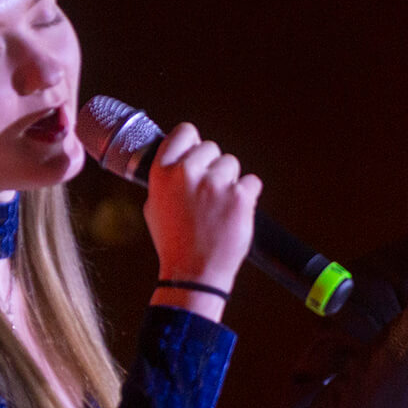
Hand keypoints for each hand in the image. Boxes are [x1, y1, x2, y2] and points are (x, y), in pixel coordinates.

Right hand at [144, 122, 260, 320]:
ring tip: (219, 208)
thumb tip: (180, 160)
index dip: (193, 143)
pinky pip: (252, 182)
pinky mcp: (240, 197)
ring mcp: (215, 184)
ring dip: (230, 182)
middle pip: (212, 148)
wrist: (195, 274)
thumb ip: (167, 179)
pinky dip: (247, 196)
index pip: (185, 132)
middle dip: (213, 167)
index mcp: (162, 172)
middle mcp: (188, 173)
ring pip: (232, 164)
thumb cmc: (174, 243)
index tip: (197, 155)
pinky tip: (234, 214)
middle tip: (208, 195)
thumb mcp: (155, 208)